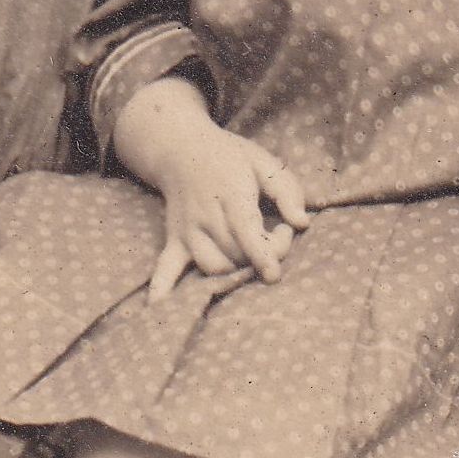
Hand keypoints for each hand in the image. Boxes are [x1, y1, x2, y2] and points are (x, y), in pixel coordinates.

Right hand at [111, 78, 308, 299]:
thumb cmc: (231, 157)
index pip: (244, 231)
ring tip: (251, 252)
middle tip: (277, 234)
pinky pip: (165, 267)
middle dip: (262, 255)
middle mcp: (205, 216)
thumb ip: (286, 191)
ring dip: (234, 271)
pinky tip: (158, 309)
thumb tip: (301, 223)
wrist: (182, 148)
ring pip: (211, 265)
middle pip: (234, 253)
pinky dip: (162, 288)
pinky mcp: (175, 240)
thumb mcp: (264, 162)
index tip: (273, 274)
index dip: (260, 254)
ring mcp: (188, 230)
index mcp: (230, 194)